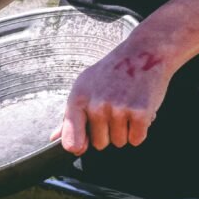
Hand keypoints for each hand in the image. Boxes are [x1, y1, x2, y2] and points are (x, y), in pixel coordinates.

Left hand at [49, 43, 172, 154]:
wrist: (143, 52)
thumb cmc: (112, 71)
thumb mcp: (85, 87)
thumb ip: (70, 116)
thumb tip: (54, 138)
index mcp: (78, 99)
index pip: (70, 140)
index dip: (78, 146)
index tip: (83, 145)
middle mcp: (96, 105)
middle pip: (99, 144)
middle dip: (108, 132)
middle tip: (114, 110)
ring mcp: (118, 108)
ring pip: (119, 142)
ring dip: (125, 130)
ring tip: (127, 106)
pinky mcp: (140, 112)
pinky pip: (136, 139)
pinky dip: (140, 130)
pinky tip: (138, 111)